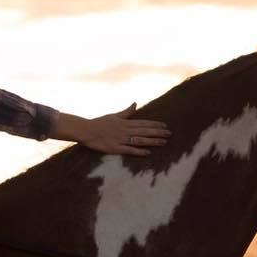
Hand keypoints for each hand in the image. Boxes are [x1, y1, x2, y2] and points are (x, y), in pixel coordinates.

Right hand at [52, 103, 170, 155]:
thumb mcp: (114, 115)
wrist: (86, 130)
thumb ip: (127, 112)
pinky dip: (139, 151)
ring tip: (164, 143)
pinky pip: (129, 150)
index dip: (155, 124)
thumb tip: (135, 103)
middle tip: (170, 134)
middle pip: (144, 131)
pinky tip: (148, 152)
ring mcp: (121, 139)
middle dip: (158, 133)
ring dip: (152, 141)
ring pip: (139, 140)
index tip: (166, 126)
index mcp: (125, 122)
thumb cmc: (100, 122)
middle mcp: (125, 130)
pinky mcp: (115, 148)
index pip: (144, 123)